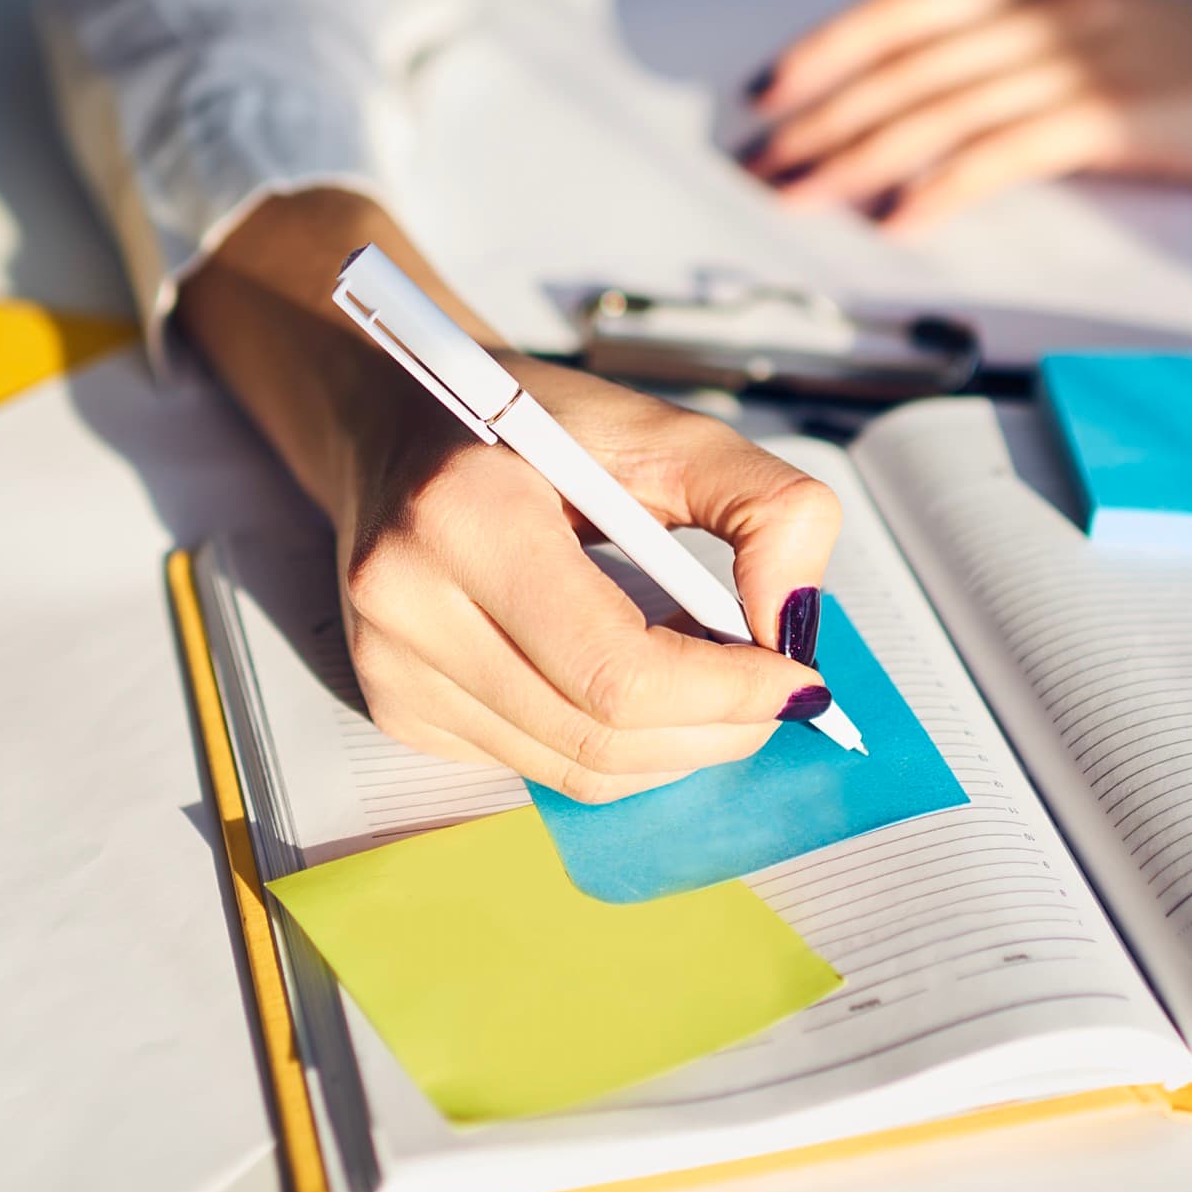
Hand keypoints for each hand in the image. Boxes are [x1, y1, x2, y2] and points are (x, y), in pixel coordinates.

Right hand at [178, 191, 841, 802]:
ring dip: (672, 744)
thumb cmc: (528, 421)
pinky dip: (612, 741)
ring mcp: (392, 668)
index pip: (617, 671)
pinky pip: (537, 764)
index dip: (727, 693)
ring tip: (713, 679)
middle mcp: (408, 604)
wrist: (395, 421)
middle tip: (776, 693)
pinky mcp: (397, 707)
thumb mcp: (661, 428)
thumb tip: (796, 622)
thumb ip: (762, 506)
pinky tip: (633, 679)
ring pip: (575, 769)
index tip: (800, 680)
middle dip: (716, 729)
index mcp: (465, 515)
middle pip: (602, 737)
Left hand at [739, 0, 1191, 228]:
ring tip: (800, 192)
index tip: (767, 88)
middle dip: (816, 113)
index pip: (905, 9)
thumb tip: (966, 106)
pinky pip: (1004, 150)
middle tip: (757, 159)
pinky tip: (899, 218)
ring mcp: (1082, 59)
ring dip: (854, 153)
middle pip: (901, 60)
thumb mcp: (1123, 42)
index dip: (825, 46)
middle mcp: (1050, 10)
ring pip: (936, 104)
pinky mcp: (1116, 115)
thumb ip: (1044, 59)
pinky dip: (942, 184)